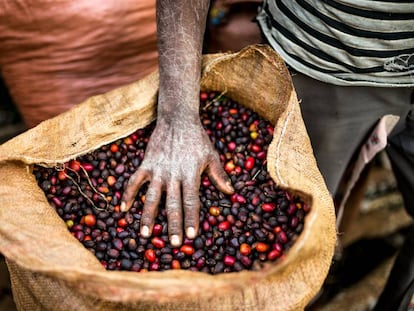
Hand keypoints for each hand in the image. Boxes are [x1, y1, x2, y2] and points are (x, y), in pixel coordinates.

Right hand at [121, 118, 233, 246]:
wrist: (177, 119)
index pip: (191, 201)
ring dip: (147, 217)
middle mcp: (173, 174)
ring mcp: (158, 170)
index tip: (192, 236)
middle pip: (172, 204)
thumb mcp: (211, 155)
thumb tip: (231, 192)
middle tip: (173, 243)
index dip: (191, 219)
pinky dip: (128, 194)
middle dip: (173, 225)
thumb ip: (219, 175)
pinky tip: (123, 209)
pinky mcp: (146, 164)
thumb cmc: (197, 138)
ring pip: (151, 197)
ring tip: (145, 235)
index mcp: (191, 174)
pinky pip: (134, 181)